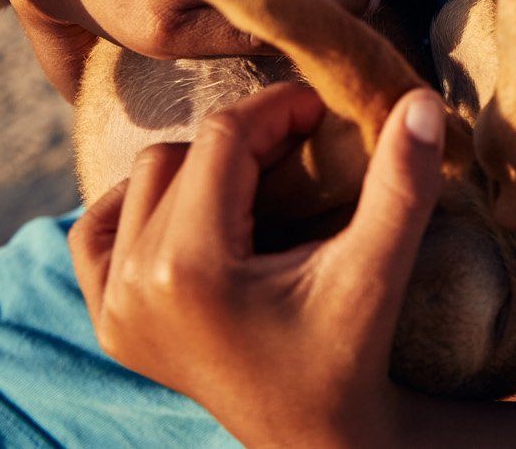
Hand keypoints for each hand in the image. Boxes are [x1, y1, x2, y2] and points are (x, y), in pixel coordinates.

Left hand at [69, 84, 446, 448]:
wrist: (316, 437)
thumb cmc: (350, 353)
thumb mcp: (377, 270)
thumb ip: (403, 183)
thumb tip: (420, 100)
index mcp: (192, 268)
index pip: (224, 138)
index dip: (277, 110)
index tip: (323, 110)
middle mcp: (135, 285)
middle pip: (184, 155)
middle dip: (247, 138)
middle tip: (301, 144)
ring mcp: (112, 308)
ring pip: (142, 181)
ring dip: (197, 168)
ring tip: (256, 178)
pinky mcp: (107, 322)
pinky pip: (94, 231)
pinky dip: (135, 207)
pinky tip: (189, 212)